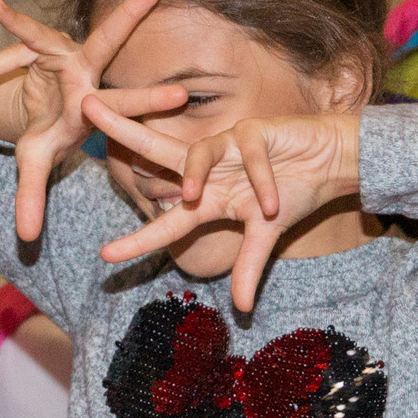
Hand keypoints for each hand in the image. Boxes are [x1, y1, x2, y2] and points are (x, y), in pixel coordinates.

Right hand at [0, 0, 185, 240]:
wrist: (37, 106)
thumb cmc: (49, 134)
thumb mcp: (37, 164)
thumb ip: (33, 197)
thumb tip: (27, 238)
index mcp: (95, 105)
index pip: (125, 104)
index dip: (150, 103)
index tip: (180, 98)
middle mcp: (82, 72)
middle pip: (105, 43)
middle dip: (127, 17)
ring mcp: (57, 53)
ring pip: (41, 34)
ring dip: (19, 23)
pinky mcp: (32, 45)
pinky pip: (8, 51)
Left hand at [88, 108, 362, 310]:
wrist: (330, 161)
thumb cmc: (295, 193)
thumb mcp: (267, 237)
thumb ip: (248, 267)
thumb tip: (241, 309)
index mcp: (205, 198)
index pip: (164, 222)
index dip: (137, 240)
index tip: (105, 256)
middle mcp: (207, 170)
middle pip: (156, 152)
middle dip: (122, 130)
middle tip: (86, 108)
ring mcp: (228, 146)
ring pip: (194, 152)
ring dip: (191, 175)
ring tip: (190, 197)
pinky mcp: (253, 131)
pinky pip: (250, 155)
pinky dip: (260, 181)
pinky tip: (272, 202)